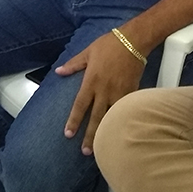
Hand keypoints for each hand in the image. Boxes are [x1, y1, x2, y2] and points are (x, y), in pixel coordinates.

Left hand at [56, 31, 145, 154]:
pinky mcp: (131, 91)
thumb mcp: (88, 52)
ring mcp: (119, 92)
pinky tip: (121, 131)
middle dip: (90, 135)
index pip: (80, 105)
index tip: (68, 134)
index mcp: (91, 81)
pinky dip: (122, 120)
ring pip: (111, 116)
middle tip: (85, 151)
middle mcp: (104, 90)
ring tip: (103, 147)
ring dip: (106, 132)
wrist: (133, 40)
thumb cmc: (109, 44)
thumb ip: (73, 64)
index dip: (74, 120)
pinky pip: (125, 109)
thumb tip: (58, 71)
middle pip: (95, 117)